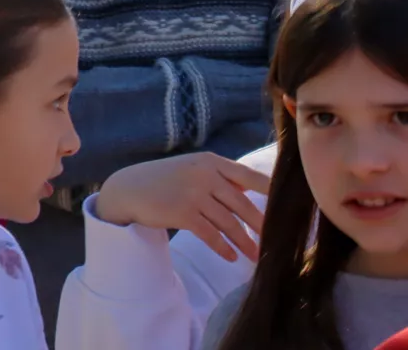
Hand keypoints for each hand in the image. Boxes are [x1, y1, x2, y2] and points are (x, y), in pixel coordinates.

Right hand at [94, 152, 269, 261]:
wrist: (129, 188)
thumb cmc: (165, 179)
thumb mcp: (192, 168)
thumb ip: (220, 176)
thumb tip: (258, 188)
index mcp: (211, 162)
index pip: (250, 176)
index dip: (272, 192)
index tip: (290, 206)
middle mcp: (204, 175)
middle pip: (243, 204)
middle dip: (261, 226)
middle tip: (276, 241)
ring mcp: (193, 193)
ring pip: (229, 223)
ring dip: (245, 243)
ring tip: (256, 256)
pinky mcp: (183, 213)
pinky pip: (211, 234)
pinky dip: (223, 248)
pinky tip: (231, 256)